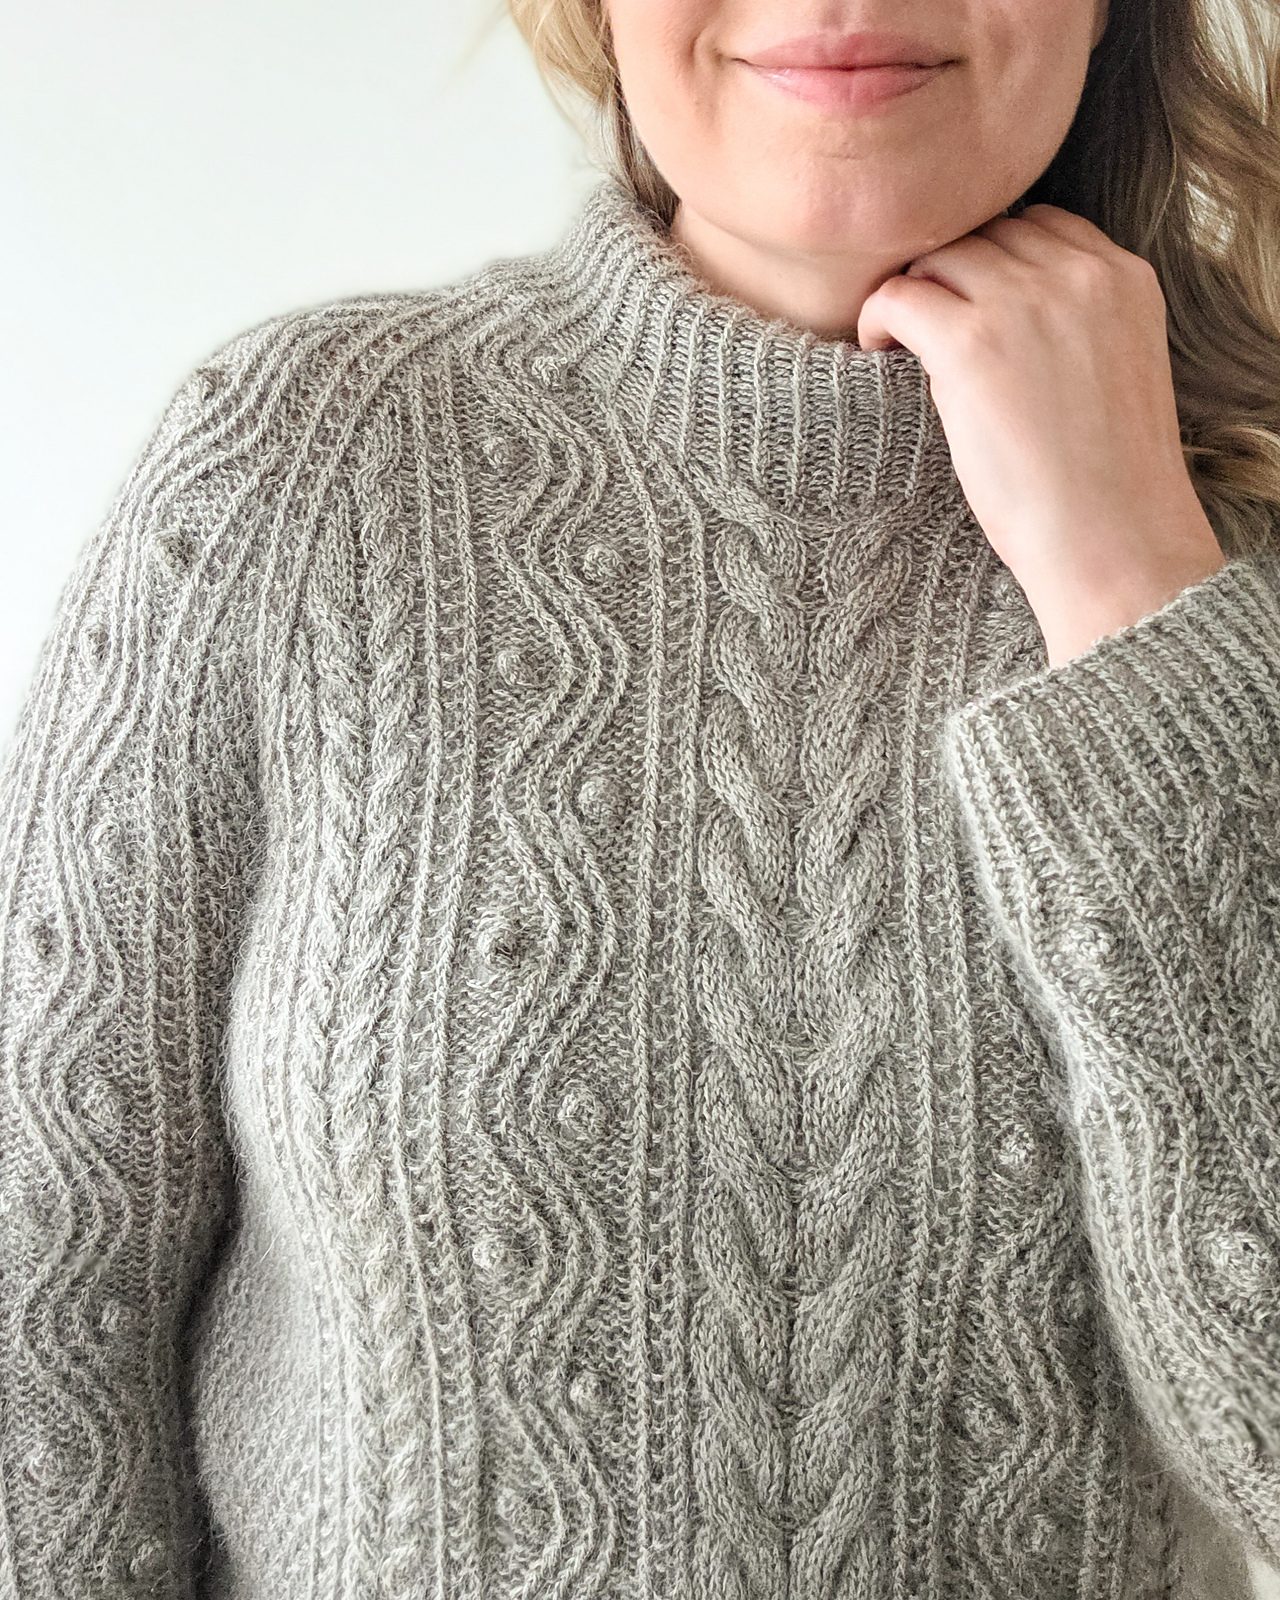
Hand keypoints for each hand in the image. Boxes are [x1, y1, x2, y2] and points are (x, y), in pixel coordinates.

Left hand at [856, 205, 1225, 668]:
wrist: (1115, 539)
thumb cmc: (1109, 485)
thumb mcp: (1115, 371)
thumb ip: (1074, 323)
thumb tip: (992, 310)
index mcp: (1124, 277)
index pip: (1040, 226)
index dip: (995, 262)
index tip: (971, 305)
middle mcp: (1079, 273)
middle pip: (985, 235)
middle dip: (951, 277)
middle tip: (927, 329)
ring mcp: (1025, 301)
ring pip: (940, 258)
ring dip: (915, 295)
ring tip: (902, 345)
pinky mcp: (973, 342)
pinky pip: (899, 295)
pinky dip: (878, 317)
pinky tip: (879, 352)